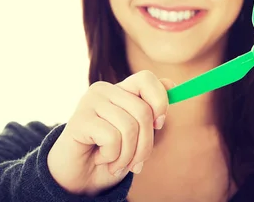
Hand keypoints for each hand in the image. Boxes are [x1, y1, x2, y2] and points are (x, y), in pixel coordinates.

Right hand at [47, 70, 174, 196]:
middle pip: (143, 111)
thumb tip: (173, 86)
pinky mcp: (79, 119)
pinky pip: (112, 139)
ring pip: (129, 128)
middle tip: (136, 163)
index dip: (159, 101)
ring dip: (127, 156)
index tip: (159, 124)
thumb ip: (152, 110)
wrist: (79, 175)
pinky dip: (111, 157)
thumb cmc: (111, 152)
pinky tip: (100, 158)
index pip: (146, 78)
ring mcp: (89, 102)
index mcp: (120, 89)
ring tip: (116, 162)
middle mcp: (104, 89)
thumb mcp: (136, 132)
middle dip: (145, 145)